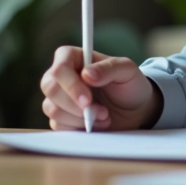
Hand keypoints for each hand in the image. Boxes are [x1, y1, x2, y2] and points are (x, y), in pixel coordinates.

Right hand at [39, 46, 161, 130]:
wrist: (135, 110)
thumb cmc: (130, 84)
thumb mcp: (127, 71)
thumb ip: (109, 68)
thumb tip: (86, 74)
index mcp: (75, 57)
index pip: (60, 67)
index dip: (70, 85)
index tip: (87, 100)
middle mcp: (62, 75)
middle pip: (50, 88)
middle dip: (75, 105)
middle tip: (102, 112)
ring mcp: (58, 97)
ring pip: (51, 108)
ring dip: (79, 118)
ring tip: (104, 116)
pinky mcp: (60, 117)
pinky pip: (57, 125)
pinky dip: (78, 127)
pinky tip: (96, 124)